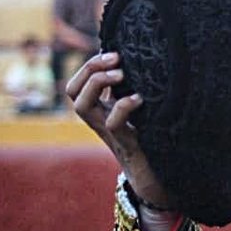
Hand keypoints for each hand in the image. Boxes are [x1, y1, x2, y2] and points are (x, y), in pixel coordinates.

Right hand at [66, 51, 171, 207]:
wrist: (158, 176)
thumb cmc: (151, 139)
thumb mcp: (140, 111)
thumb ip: (132, 92)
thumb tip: (137, 62)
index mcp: (101, 110)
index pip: (76, 85)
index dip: (88, 66)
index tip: (114, 54)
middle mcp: (99, 120)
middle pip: (72, 91)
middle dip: (89, 69)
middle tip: (116, 60)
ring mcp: (109, 133)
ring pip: (81, 107)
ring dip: (97, 84)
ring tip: (122, 74)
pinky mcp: (125, 144)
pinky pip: (113, 124)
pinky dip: (122, 107)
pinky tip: (139, 99)